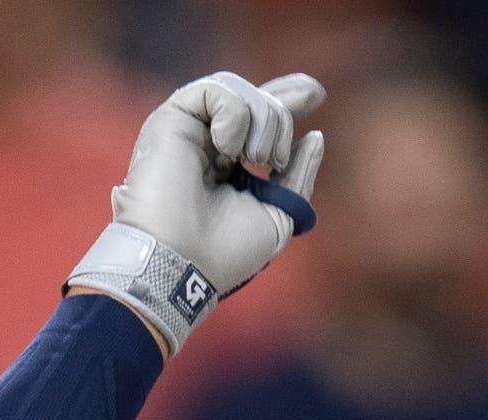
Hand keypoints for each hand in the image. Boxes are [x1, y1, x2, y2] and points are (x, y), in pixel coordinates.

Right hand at [68, 72, 326, 352]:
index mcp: (229, 164)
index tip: (316, 93)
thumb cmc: (224, 252)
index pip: (260, 118)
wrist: (181, 262)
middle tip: (274, 159)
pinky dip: (235, 117)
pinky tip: (226, 150)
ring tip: (254, 160)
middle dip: (281, 116)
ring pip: (242, 93)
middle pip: (257, 98)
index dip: (288, 99)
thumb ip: (298, 176)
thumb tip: (315, 135)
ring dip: (264, 123)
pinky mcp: (171, 118)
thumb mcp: (279, 216)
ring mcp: (190, 129)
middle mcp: (208, 142)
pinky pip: (218, 90)